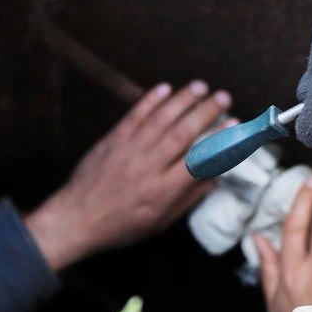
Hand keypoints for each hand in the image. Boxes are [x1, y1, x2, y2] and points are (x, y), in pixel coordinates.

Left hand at [25, 81, 233, 270]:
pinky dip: (149, 100)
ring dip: (182, 100)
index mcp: (163, 191)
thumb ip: (188, 198)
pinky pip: (134, 116)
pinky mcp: (113, 140)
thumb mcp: (160, 222)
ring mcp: (129, 150)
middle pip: (182, 133)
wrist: (76, 219)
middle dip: (205, 112)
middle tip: (223, 97)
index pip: (198, 160)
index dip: (220, 141)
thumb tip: (215, 177)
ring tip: (200, 86)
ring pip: (160, 119)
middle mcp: (148, 166)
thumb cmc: (121, 226)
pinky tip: (164, 88)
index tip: (235, 126)